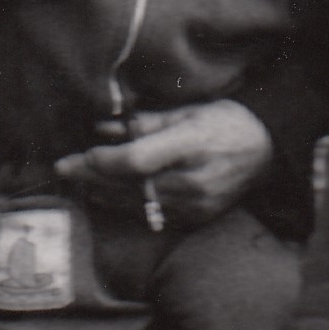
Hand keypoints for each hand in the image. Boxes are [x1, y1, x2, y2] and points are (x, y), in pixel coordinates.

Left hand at [55, 99, 271, 229]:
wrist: (265, 150)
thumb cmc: (225, 121)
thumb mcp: (188, 110)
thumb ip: (145, 122)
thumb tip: (103, 127)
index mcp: (194, 144)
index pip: (139, 161)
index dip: (105, 160)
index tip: (83, 153)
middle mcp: (194, 180)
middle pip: (131, 185)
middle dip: (92, 176)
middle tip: (63, 168)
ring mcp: (196, 205)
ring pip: (136, 204)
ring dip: (102, 193)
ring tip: (77, 181)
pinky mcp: (195, 219)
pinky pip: (151, 216)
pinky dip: (124, 205)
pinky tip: (104, 195)